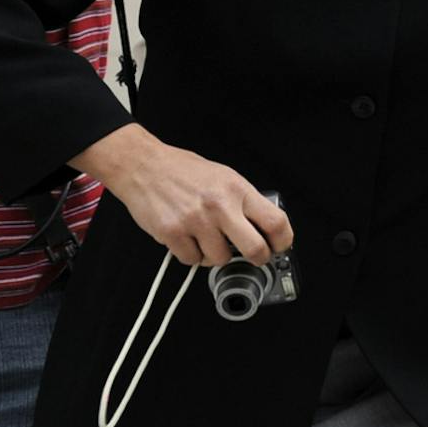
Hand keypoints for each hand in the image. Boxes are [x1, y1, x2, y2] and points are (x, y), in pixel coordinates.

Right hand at [71, 124, 292, 267]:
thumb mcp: (225, 177)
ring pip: (220, 259)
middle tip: (254, 257)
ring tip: (208, 239)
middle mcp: (220, 206)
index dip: (283, 240)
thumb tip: (264, 226)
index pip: (275, 221)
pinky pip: (191, 260)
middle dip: (258, 258)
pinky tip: (188, 239)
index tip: (279, 246)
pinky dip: (191, 255)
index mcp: (238, 190)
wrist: (144, 166)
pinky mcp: (172, 234)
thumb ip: (244, 201)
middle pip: (255, 248)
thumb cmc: (183, 171)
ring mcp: (196, 221)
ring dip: (216, 255)